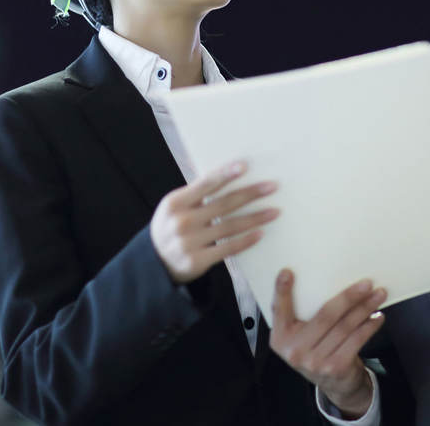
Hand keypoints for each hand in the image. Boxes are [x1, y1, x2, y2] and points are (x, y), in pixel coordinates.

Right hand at [150, 161, 278, 283]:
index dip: (225, 174)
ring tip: (275, 211)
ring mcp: (189, 242)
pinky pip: (228, 248)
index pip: (205, 184)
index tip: (245, 166)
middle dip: (251, 194)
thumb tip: (230, 173)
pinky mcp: (198, 261)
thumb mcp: (175, 207)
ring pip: (230, 226)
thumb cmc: (172, 226)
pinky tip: (260, 233)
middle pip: (223, 204)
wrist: (154, 264)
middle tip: (272, 186)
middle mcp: (182, 221)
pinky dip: (246, 240)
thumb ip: (196, 194)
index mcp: (175, 203)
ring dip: (255, 218)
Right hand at [270, 269, 386, 417]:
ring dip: (365, 308)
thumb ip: (304, 314)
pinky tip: (377, 316)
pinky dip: (370, 326)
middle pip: (325, 315)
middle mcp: (295, 350)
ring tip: (378, 295)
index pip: (279, 311)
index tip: (287, 272)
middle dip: (349, 297)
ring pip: (345, 326)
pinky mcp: (335, 368)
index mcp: (281, 337)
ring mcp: (315, 361)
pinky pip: (356, 340)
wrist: (334, 384)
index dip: (281, 292)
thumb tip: (328, 281)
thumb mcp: (302, 335)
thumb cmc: (317, 348)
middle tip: (366, 283)